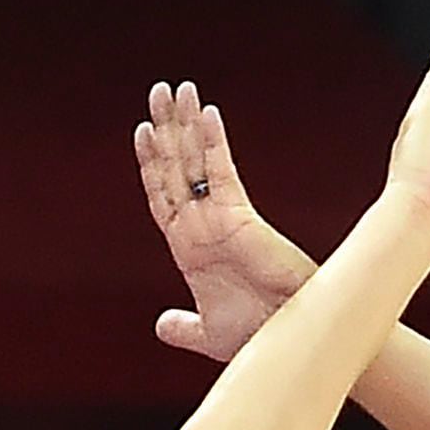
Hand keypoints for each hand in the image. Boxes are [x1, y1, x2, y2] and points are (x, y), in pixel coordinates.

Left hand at [135, 80, 314, 360]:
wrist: (286, 341)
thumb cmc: (257, 335)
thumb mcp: (207, 332)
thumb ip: (184, 326)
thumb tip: (162, 324)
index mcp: (188, 248)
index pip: (163, 194)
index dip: (151, 163)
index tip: (142, 129)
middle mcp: (201, 227)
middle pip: (175, 167)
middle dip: (166, 128)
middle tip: (159, 88)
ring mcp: (218, 219)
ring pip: (193, 162)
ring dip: (183, 124)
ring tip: (176, 88)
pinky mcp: (239, 218)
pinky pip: (220, 173)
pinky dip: (211, 143)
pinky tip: (204, 114)